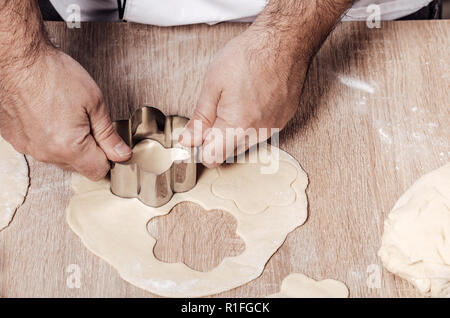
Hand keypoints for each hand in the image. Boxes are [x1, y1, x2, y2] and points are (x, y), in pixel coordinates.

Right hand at [0, 48, 131, 179]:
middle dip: (89, 150)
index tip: (110, 144)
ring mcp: (27, 147)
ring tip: (67, 116)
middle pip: (78, 166)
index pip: (97, 171)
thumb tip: (121, 154)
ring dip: (69, 144)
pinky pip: (40, 147)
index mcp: (68, 147)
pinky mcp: (15, 139)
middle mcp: (45, 153)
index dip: (108, 157)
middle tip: (88, 122)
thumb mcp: (94, 103)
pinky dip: (49, 137)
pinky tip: (50, 116)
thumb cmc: (53, 74)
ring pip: (59, 158)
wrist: (19, 58)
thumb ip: (108, 134)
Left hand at [180, 27, 308, 166]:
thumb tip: (188, 139)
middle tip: (216, 111)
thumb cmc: (249, 56)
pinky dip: (253, 122)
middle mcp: (258, 133)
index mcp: (237, 126)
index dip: (201, 148)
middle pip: (229, 152)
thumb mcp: (212, 84)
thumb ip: (200, 118)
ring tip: (237, 101)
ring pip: (246, 142)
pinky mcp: (283, 120)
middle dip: (218, 138)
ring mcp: (273, 128)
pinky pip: (262, 131)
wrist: (283, 42)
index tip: (197, 135)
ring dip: (236, 130)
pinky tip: (252, 100)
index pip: (213, 159)